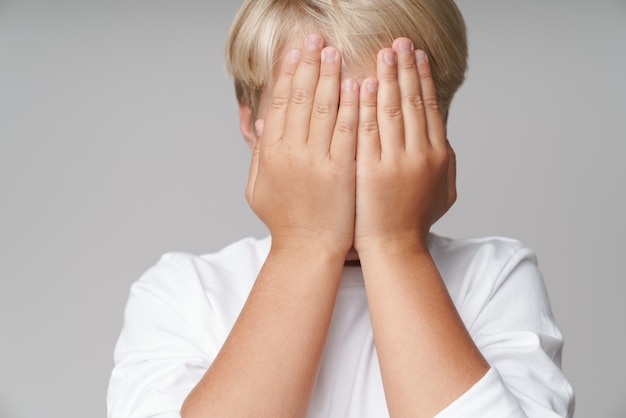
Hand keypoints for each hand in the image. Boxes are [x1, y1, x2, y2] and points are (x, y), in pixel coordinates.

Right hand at [246, 34, 358, 255]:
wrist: (308, 251)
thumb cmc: (286, 221)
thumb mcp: (260, 188)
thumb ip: (260, 154)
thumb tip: (263, 122)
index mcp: (271, 153)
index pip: (279, 102)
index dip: (287, 74)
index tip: (295, 52)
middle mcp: (290, 153)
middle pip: (299, 98)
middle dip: (308, 64)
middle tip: (317, 39)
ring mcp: (316, 162)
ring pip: (323, 108)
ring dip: (330, 76)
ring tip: (336, 52)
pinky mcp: (341, 172)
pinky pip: (347, 131)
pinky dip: (352, 106)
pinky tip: (358, 84)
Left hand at [354, 38, 456, 253]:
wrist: (394, 249)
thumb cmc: (414, 221)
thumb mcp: (441, 192)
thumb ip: (444, 161)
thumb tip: (442, 137)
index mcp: (438, 156)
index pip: (431, 108)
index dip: (424, 79)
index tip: (418, 56)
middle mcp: (421, 156)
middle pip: (414, 102)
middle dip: (407, 69)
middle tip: (400, 43)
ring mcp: (397, 163)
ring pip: (394, 111)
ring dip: (390, 78)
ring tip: (385, 53)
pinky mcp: (372, 172)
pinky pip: (369, 131)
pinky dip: (367, 106)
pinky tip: (364, 84)